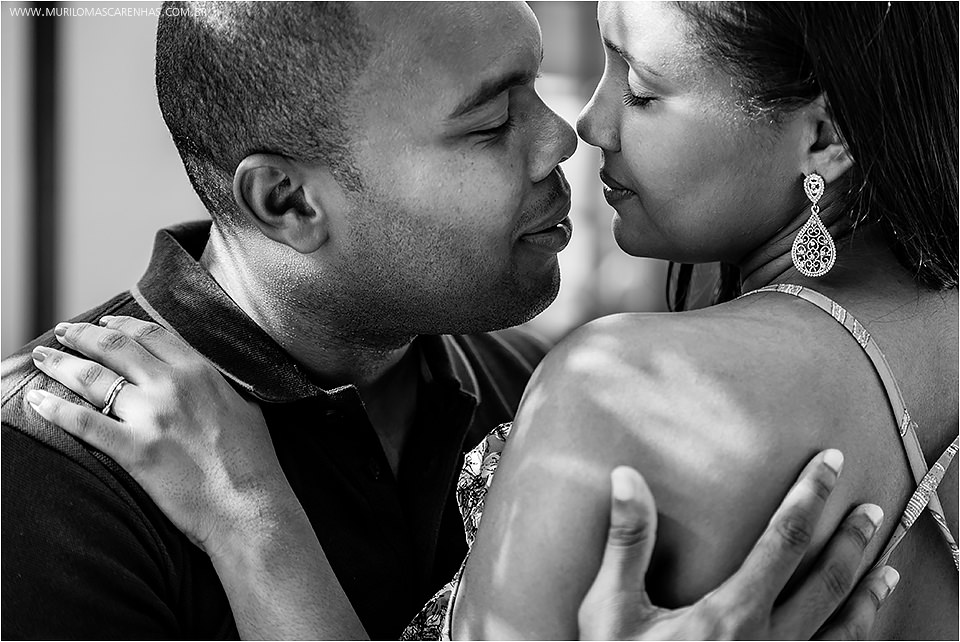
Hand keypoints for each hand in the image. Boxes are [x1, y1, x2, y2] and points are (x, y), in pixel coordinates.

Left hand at [26, 316, 291, 556]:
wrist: (251, 505)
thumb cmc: (255, 464)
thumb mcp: (246, 408)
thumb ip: (219, 389)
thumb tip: (209, 383)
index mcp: (201, 371)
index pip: (152, 335)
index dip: (122, 325)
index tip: (104, 322)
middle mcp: (173, 384)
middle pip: (116, 347)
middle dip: (83, 335)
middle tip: (62, 331)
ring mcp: (152, 416)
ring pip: (93, 378)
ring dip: (61, 364)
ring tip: (42, 356)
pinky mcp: (134, 449)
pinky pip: (83, 423)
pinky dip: (55, 410)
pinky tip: (35, 401)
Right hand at [579, 450, 897, 639]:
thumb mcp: (612, 610)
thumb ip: (628, 544)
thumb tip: (626, 480)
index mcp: (731, 616)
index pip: (784, 541)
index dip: (809, 498)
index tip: (828, 467)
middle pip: (828, 582)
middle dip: (851, 541)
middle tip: (869, 511)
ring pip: (845, 631)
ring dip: (867, 595)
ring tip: (884, 570)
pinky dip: (855, 638)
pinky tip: (857, 630)